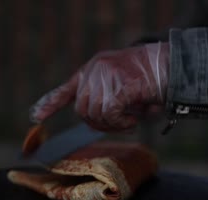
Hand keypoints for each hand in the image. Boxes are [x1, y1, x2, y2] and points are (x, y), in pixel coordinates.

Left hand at [30, 42, 168, 131]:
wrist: (172, 66)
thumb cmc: (150, 81)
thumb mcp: (122, 87)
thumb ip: (106, 101)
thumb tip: (94, 123)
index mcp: (94, 69)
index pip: (67, 89)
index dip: (50, 103)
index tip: (35, 116)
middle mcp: (95, 70)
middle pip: (82, 109)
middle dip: (99, 124)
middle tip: (120, 124)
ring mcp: (105, 76)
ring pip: (95, 114)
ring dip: (113, 125)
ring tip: (129, 120)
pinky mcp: (117, 85)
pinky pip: (110, 115)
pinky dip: (121, 123)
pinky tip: (133, 120)